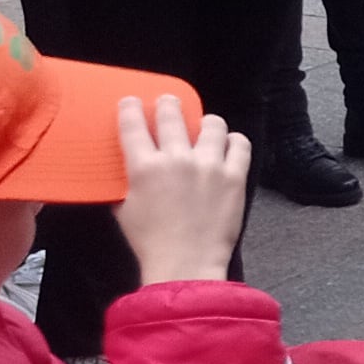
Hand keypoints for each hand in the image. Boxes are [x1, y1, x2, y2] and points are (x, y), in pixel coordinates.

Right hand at [113, 92, 247, 285]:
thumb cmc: (150, 241)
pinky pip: (239, 144)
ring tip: (204, 125)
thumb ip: (124, 184)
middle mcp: (177, 159)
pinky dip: (233, 140)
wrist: (186, 263)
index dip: (131, 108)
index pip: (134, 124)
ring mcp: (209, 165)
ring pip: (212, 124)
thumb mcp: (123, 209)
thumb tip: (125, 169)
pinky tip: (228, 144)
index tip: (132, 101)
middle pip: (172, 115)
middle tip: (169, 102)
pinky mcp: (234, 176)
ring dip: (206, 122)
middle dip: (168, 104)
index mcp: (145, 167)